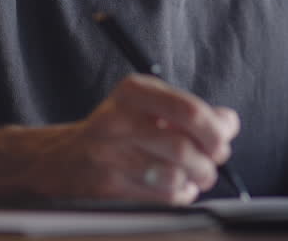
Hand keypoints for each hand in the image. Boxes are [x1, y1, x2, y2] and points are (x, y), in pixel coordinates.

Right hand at [0, 73, 238, 205]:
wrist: (56, 159)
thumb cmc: (117, 131)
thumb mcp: (147, 107)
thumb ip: (191, 112)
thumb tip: (230, 122)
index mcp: (133, 91)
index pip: (189, 110)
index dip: (216, 131)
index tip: (222, 142)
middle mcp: (118, 119)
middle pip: (185, 147)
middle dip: (209, 162)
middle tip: (212, 165)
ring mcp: (109, 154)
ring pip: (174, 175)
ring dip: (195, 182)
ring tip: (194, 179)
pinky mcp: (106, 185)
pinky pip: (160, 196)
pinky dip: (178, 196)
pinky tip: (174, 190)